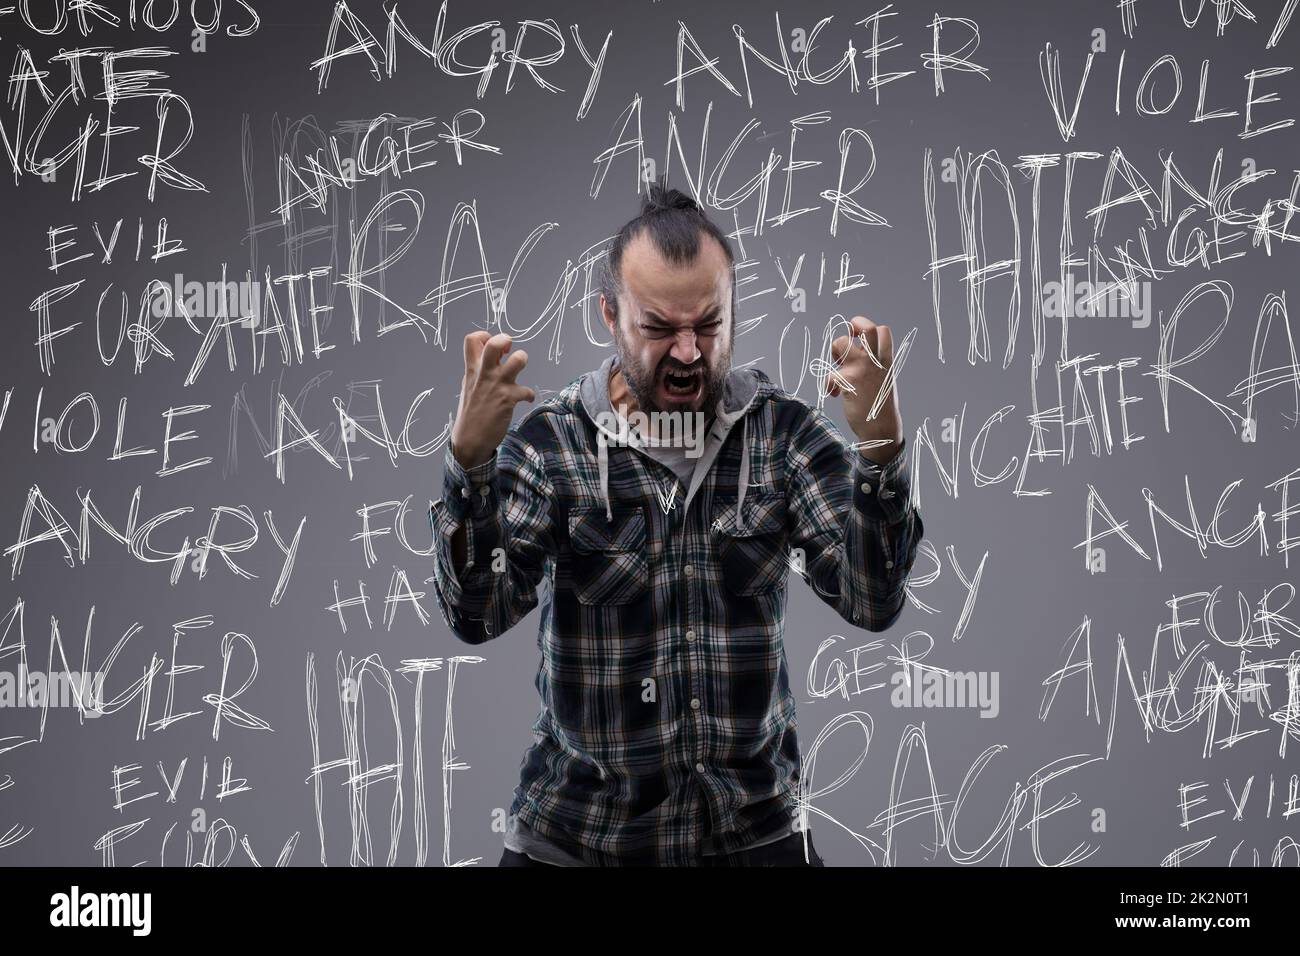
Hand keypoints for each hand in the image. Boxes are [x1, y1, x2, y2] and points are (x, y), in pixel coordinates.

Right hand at [449, 331, 535, 468]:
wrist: (470, 440)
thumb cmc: (471, 413)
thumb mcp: (469, 386)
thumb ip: (478, 370)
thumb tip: (493, 355)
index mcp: (471, 370)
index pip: (471, 339)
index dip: (485, 336)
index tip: (492, 347)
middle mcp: (484, 374)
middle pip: (495, 344)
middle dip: (505, 339)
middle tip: (508, 349)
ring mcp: (497, 386)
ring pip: (518, 360)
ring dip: (522, 360)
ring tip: (519, 369)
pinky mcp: (508, 400)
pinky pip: (527, 391)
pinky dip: (529, 395)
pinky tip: (525, 399)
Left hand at [823, 315, 902, 464]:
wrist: (881, 429)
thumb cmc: (879, 405)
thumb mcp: (883, 379)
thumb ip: (873, 364)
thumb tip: (854, 352)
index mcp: (886, 360)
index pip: (882, 330)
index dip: (867, 328)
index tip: (859, 338)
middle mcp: (876, 361)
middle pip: (866, 327)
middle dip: (853, 326)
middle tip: (848, 341)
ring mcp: (862, 370)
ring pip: (840, 343)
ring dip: (834, 352)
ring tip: (837, 368)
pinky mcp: (848, 382)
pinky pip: (829, 374)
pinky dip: (827, 384)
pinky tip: (833, 394)